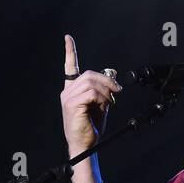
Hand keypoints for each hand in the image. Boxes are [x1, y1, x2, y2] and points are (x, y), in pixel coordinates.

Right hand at [60, 34, 121, 156]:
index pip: (69, 67)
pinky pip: (92, 93)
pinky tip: (104, 106)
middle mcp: (67, 92)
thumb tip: (113, 73)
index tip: (68, 38)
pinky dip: (102, 98)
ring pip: (91, 82)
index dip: (69, 52)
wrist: (85, 144)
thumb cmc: (91, 126)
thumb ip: (105, 88)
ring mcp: (67, 98)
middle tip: (117, 91)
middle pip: (89, 74)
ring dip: (106, 91)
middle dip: (106, 80)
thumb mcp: (101, 103)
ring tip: (110, 103)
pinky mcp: (71, 105)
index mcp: (71, 90)